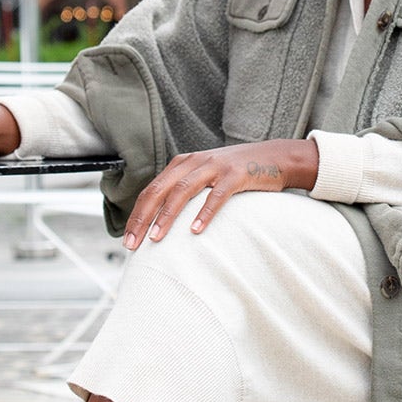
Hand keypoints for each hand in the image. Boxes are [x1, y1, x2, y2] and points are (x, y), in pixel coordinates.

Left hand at [124, 139, 319, 249]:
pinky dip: (205, 212)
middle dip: (143, 218)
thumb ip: (185, 192)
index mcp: (182, 164)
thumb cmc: (237, 175)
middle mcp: (194, 162)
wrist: (274, 157)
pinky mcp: (236, 175)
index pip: (151, 191)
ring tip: (156, 239)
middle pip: (160, 190)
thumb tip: (163, 221)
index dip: (136, 215)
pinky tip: (195, 230)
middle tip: (133, 244)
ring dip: (167, 216)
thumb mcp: (205, 179)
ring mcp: (215, 167)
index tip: (127, 241)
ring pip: (183, 191)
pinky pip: (217, 195)